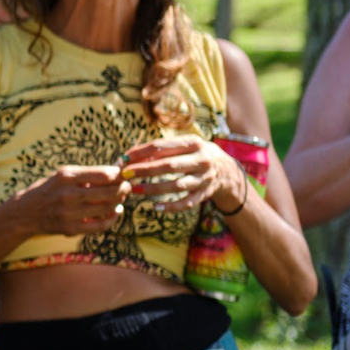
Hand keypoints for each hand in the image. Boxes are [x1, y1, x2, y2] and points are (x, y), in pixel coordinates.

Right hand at [17, 164, 131, 235]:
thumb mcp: (63, 175)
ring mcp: (70, 213)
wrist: (25, 212)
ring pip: (108, 208)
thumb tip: (117, 173)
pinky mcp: (71, 229)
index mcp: (67, 177)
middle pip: (111, 192)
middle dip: (124, 188)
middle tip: (127, 186)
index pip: (105, 175)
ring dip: (119, 202)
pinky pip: (101, 226)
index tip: (123, 174)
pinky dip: (112, 218)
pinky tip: (114, 212)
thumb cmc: (49, 189)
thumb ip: (87, 174)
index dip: (119, 175)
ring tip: (119, 198)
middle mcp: (69, 195)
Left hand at [120, 137, 244, 214]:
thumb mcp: (182, 145)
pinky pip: (187, 203)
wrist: (225, 169)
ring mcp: (205, 178)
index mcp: (193, 143)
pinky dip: (171, 206)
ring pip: (176, 186)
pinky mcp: (205, 194)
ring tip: (134, 190)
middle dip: (144, 170)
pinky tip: (155, 207)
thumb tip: (128, 157)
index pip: (161, 146)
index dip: (140, 152)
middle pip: (168, 166)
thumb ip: (159, 150)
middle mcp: (201, 160)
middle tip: (125, 175)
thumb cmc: (193, 153)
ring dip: (153, 189)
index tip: (123, 159)